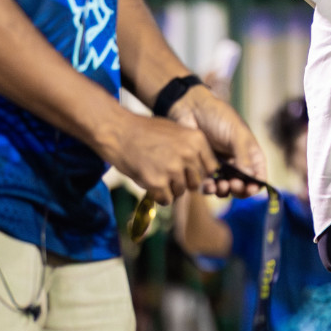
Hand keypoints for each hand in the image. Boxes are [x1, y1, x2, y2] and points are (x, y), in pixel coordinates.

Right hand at [95, 109, 218, 205]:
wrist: (119, 132)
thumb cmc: (146, 130)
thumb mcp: (177, 131)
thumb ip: (191, 148)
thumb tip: (200, 169)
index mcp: (197, 140)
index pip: (211, 168)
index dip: (199, 172)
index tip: (189, 172)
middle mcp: (188, 155)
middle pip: (196, 182)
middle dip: (184, 182)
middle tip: (169, 176)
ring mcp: (173, 169)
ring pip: (181, 192)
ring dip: (170, 189)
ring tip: (156, 176)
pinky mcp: (157, 182)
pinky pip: (166, 199)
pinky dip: (159, 196)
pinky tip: (151, 185)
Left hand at [169, 87, 267, 198]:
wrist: (192, 109)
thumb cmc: (219, 117)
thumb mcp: (236, 134)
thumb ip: (243, 156)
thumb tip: (249, 178)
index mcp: (251, 152)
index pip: (259, 175)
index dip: (256, 185)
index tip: (249, 189)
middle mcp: (238, 161)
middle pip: (243, 185)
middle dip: (239, 189)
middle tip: (233, 184)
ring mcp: (221, 166)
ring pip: (226, 188)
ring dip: (224, 190)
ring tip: (219, 185)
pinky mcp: (204, 168)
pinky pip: (209, 184)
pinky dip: (210, 188)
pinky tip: (207, 184)